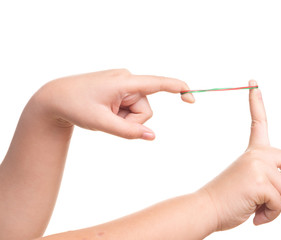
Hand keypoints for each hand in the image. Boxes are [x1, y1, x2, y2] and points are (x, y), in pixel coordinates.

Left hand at [31, 69, 194, 139]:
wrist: (55, 97)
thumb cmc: (75, 106)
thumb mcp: (102, 123)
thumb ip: (128, 131)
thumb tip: (152, 136)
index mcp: (124, 81)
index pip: (157, 83)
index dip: (178, 89)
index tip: (191, 97)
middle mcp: (127, 79)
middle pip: (145, 109)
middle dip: (132, 121)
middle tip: (109, 120)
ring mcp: (123, 83)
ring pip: (138, 110)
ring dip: (125, 118)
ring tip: (105, 114)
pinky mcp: (120, 88)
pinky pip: (130, 106)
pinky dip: (121, 114)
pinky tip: (105, 110)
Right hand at [199, 80, 280, 230]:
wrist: (207, 209)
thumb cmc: (229, 199)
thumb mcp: (255, 184)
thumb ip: (275, 180)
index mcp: (253, 151)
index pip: (258, 122)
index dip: (257, 102)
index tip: (254, 83)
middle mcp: (257, 154)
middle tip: (265, 194)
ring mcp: (257, 165)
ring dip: (278, 203)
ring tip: (257, 205)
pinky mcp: (259, 181)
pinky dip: (272, 213)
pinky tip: (256, 214)